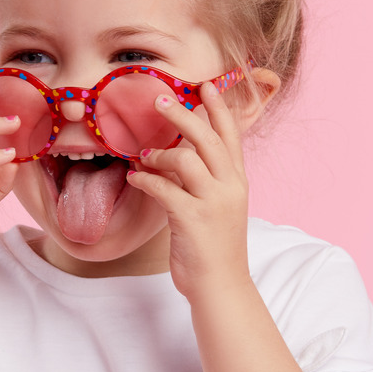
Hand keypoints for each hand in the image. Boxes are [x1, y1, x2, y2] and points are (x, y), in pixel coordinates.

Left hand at [126, 81, 250, 297]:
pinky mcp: (193, 220)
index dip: (219, 109)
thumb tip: (172, 156)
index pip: (231, 136)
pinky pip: (165, 188)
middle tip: (160, 99)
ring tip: (142, 158)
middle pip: (208, 139)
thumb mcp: (216, 207)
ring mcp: (213, 203)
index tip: (207, 86)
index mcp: (237, 182)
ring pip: (187, 159)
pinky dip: (146, 179)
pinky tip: (135, 178)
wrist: (221, 286)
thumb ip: (201, 180)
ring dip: (159, 155)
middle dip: (183, 115)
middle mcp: (230, 187)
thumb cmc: (213, 247)